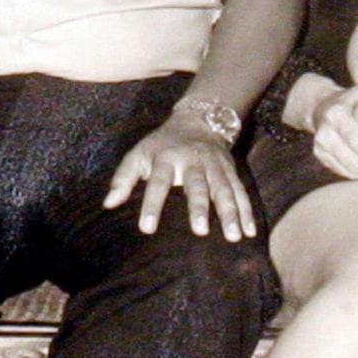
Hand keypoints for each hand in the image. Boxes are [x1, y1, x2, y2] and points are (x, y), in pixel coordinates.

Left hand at [103, 112, 254, 241]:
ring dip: (230, 213)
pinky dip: (247, 211)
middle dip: (199, 207)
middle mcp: (193, 162)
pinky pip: (240, 191)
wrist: (198, 121)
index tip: (147, 228)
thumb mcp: (138, 154)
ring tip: (234, 236)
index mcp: (166, 158)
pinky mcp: (230, 171)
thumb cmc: (162, 145)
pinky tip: (249, 232)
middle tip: (200, 230)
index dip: (152, 204)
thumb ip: (123, 178)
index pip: (158, 183)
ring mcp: (215, 166)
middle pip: (197, 185)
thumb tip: (108, 204)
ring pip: (224, 190)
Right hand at [309, 78, 357, 178]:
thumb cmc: (354, 97)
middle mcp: (325, 130)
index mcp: (337, 114)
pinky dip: (355, 174)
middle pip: (348, 156)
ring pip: (344, 166)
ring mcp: (320, 144)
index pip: (354, 137)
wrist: (323, 104)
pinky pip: (339, 169)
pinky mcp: (320, 154)